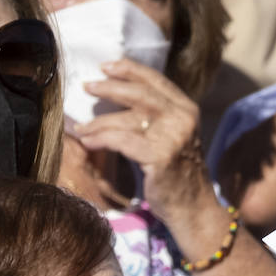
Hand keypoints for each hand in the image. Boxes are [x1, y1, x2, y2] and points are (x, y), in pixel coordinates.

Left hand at [72, 58, 212, 220]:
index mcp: (187, 110)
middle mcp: (183, 119)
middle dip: (110, 87)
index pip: (156, 81)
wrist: (194, 208)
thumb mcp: (174, 137)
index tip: (106, 66)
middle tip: (87, 86)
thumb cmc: (177, 174)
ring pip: (127, 118)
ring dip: (98, 121)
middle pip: (140, 94)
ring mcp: (173, 138)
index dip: (129, 70)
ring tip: (81, 127)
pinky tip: (88, 142)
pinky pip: (121, 141)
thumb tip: (118, 95)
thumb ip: (157, 116)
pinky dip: (101, 139)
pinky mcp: (160, 157)